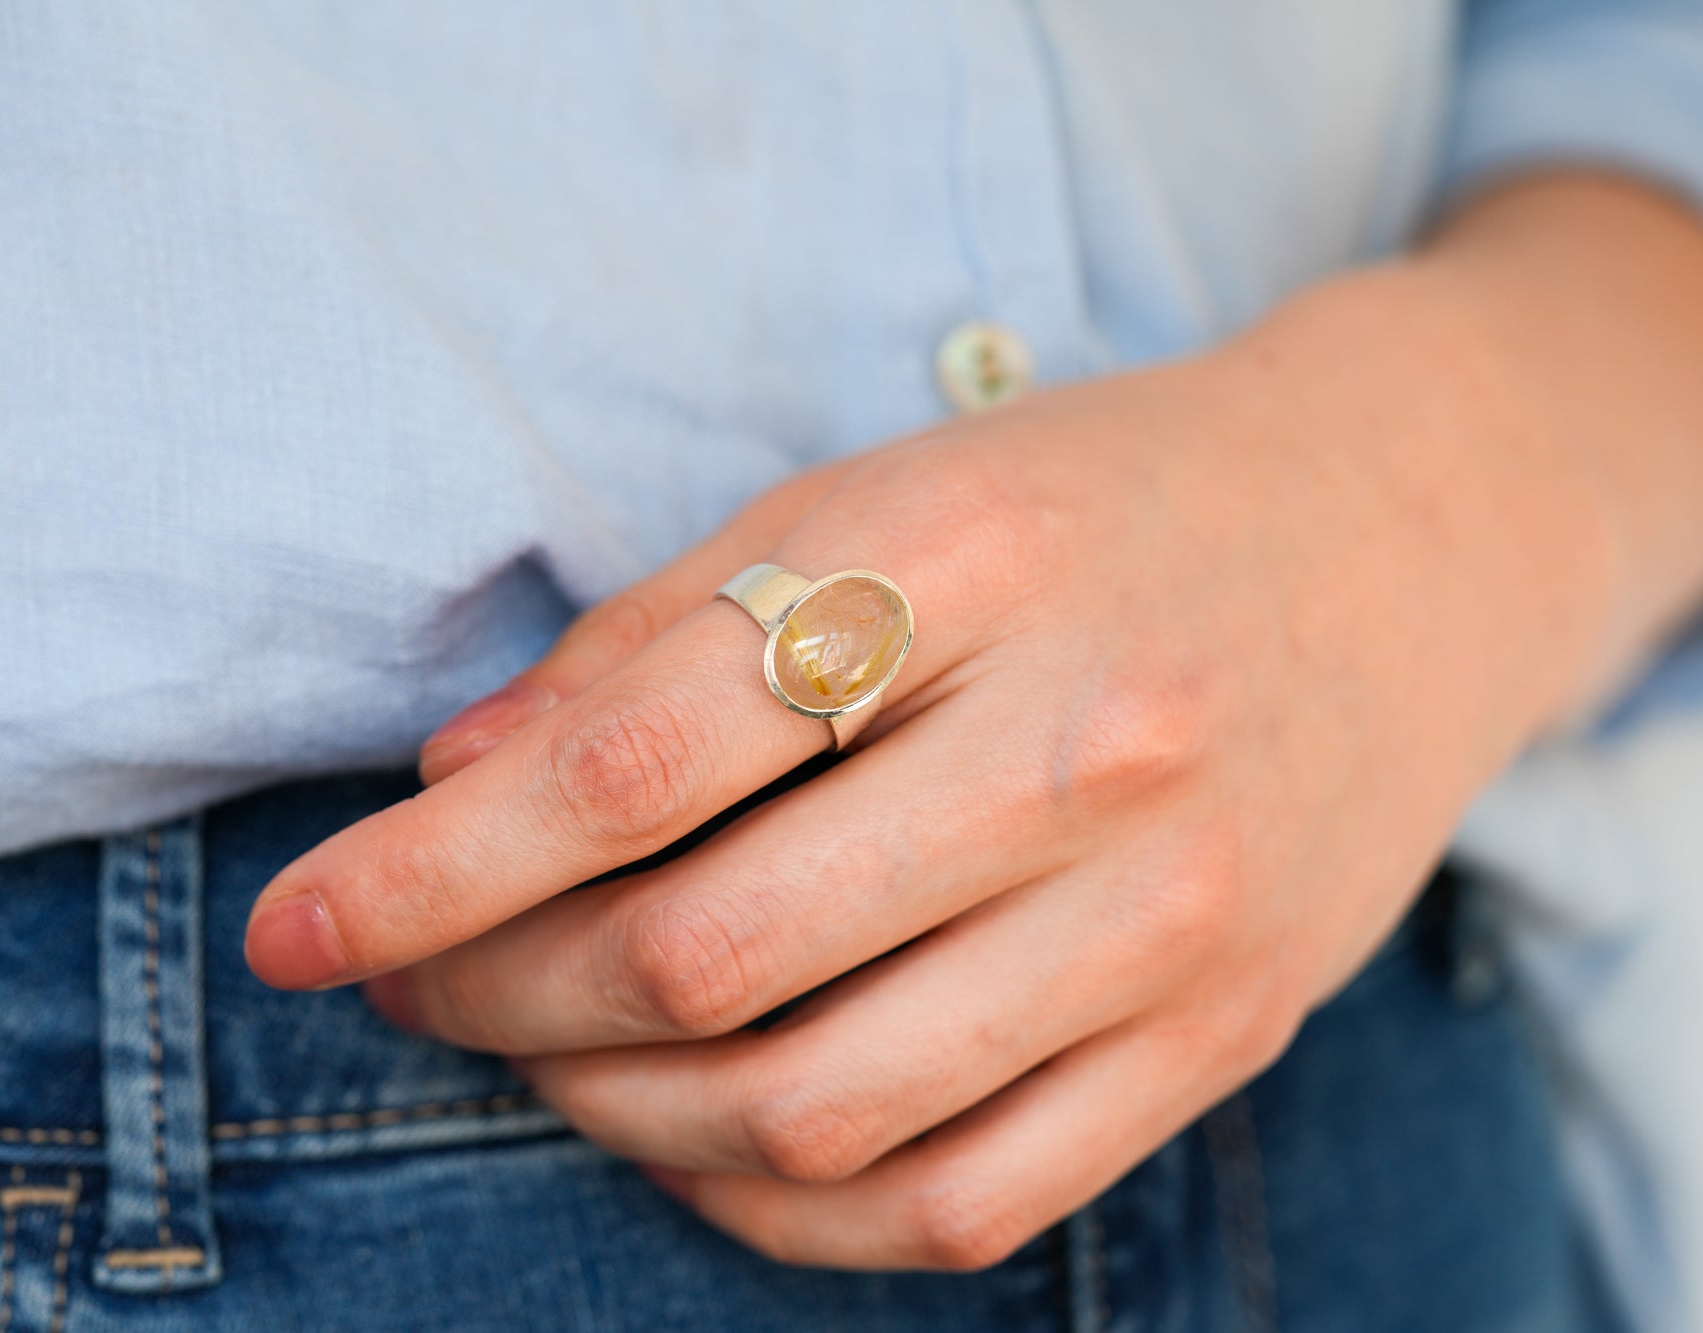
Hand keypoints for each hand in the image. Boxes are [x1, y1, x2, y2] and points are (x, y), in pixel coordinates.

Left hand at [244, 175, 1702, 1269]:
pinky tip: (703, 1133)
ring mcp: (1170, 919)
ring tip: (554, 1051)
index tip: (301, 929)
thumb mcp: (876, 495)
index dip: (426, 871)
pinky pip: (956, 1203)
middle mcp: (1086, 751)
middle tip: (421, 976)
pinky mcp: (1218, 1039)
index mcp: (973, 563)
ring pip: (815, 1111)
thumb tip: (451, 788)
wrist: (1401, 545)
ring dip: (619, 1112)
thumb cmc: (1099, 503)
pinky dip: (780, 1203)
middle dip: (498, 997)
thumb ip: (659, 636)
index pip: (634, 762)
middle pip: (706, 957)